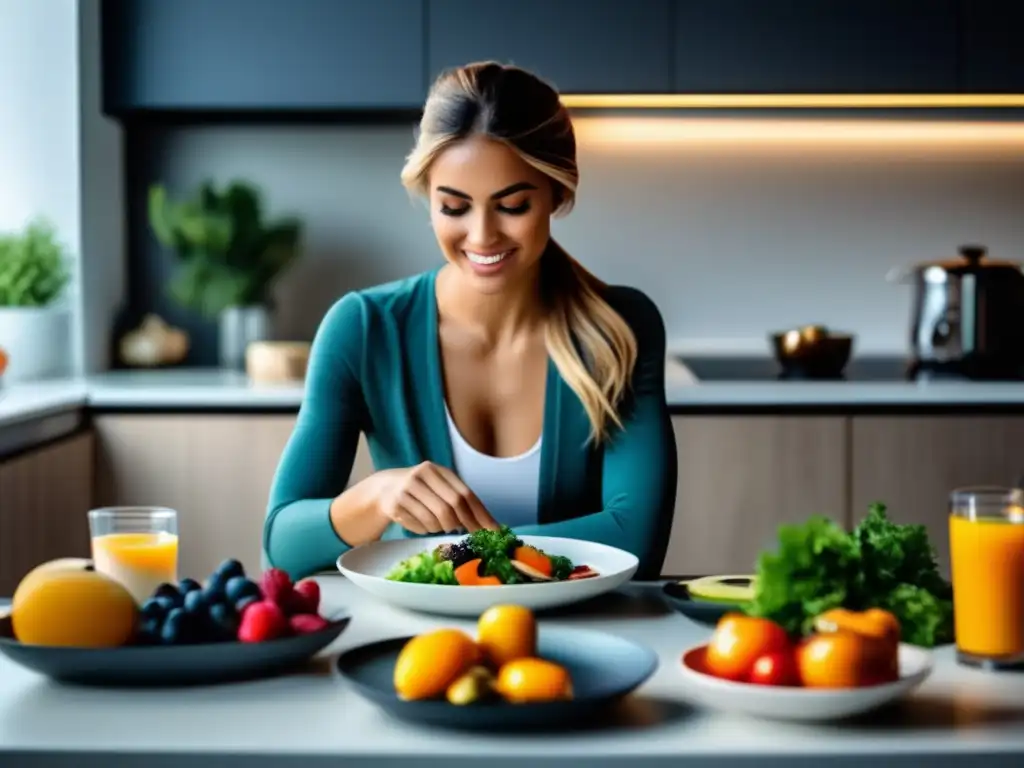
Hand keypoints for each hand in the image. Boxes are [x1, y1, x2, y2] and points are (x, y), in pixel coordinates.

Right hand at [373, 462, 498, 534]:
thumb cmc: (421, 490)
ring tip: (439, 524)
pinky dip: (426, 529)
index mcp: (438, 470)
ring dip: (442, 527)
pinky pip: (420, 525)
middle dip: (464, 523)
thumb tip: (487, 525)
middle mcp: (422, 476)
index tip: (492, 530)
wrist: (385, 489)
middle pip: (452, 505)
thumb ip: (459, 500)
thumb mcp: (439, 487)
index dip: (480, 514)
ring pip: (436, 519)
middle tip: (471, 534)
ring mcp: (407, 489)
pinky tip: (422, 524)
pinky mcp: (395, 505)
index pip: (465, 493)